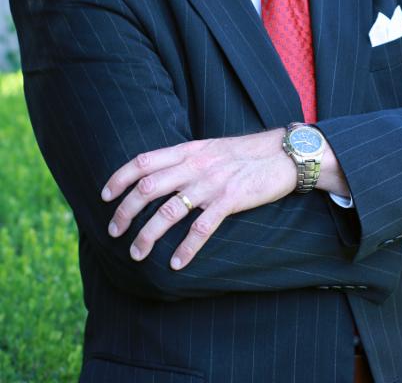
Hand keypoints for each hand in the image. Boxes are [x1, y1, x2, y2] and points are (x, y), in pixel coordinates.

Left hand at [101, 129, 296, 269]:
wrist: (284, 154)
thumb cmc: (246, 154)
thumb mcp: (211, 149)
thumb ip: (187, 159)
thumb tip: (159, 174)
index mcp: (188, 151)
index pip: (143, 161)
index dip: (119, 178)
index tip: (105, 196)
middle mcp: (195, 165)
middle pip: (147, 188)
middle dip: (124, 211)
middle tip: (114, 231)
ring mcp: (211, 183)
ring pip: (168, 212)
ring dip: (147, 235)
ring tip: (136, 253)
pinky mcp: (230, 200)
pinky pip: (201, 228)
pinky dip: (186, 249)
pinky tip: (176, 264)